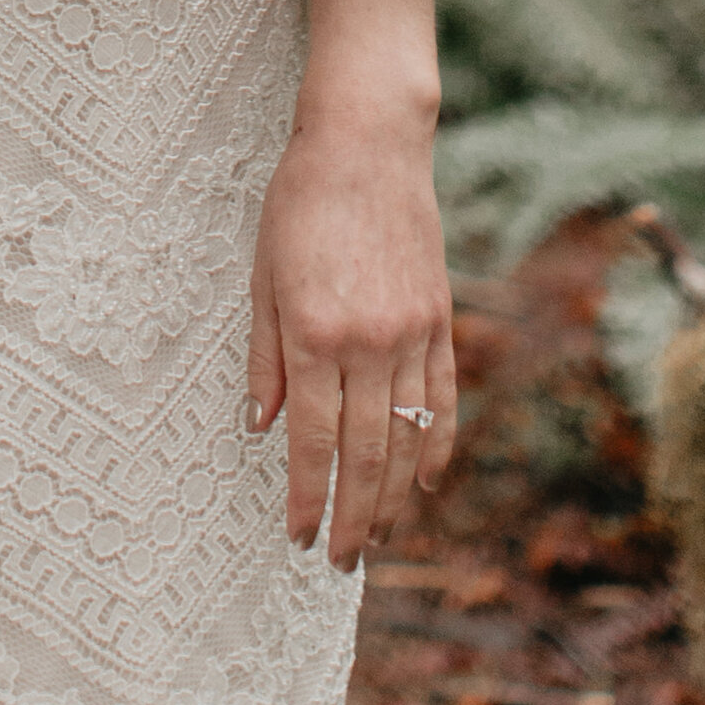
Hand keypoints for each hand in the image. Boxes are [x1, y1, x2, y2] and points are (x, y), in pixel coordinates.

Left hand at [245, 123, 456, 571]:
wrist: (367, 143)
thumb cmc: (300, 202)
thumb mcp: (262, 276)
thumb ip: (266, 356)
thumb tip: (263, 427)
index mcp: (316, 334)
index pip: (312, 440)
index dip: (306, 496)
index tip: (298, 536)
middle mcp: (370, 342)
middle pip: (366, 455)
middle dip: (353, 517)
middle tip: (342, 560)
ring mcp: (413, 332)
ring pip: (408, 437)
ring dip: (395, 498)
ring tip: (380, 538)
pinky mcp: (441, 319)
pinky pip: (442, 399)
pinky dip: (436, 447)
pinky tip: (426, 484)